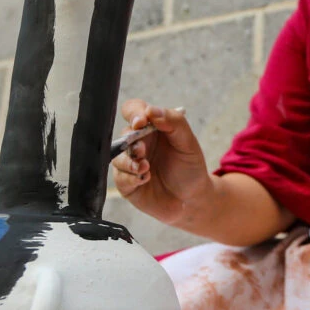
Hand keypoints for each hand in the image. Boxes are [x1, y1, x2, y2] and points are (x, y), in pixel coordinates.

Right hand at [113, 100, 212, 226]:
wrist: (192, 198)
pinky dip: (131, 178)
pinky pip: (120, 177)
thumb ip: (174, 122)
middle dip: (131, 141)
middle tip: (142, 150)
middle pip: (123, 134)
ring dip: (129, 161)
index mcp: (151, 128)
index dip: (133, 113)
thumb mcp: (188, 142)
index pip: (133, 110)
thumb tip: (152, 110)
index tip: (141, 122)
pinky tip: (145, 179)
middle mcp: (137, 143)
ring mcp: (130, 163)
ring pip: (117, 156)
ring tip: (146, 168)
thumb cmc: (190, 167)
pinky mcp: (127, 183)